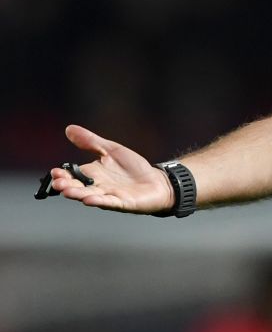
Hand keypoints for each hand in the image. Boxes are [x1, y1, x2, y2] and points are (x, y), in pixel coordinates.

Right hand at [46, 125, 174, 213]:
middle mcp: (98, 186)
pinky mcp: (122, 202)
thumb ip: (91, 141)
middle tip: (58, 183)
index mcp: (93, 174)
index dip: (63, 174)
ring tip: (68, 191)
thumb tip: (69, 129)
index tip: (55, 171)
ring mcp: (109, 195)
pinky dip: (99, 201)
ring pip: (90, 195)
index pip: (73, 175)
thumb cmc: (133, 167)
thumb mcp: (111, 150)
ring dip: (79, 194)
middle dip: (67, 185)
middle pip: (78, 187)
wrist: (156, 181)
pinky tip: (90, 199)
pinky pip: (109, 202)